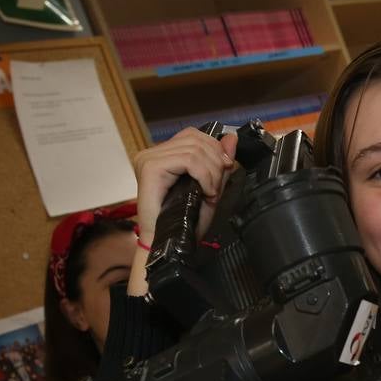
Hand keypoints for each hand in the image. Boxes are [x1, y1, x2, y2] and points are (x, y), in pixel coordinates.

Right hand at [127, 127, 238, 295]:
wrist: (169, 245)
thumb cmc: (185, 223)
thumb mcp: (210, 188)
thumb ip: (219, 163)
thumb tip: (232, 138)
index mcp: (163, 155)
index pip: (193, 135)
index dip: (215, 148)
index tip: (226, 169)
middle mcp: (152, 153)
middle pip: (195, 139)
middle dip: (216, 162)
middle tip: (217, 188)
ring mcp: (149, 159)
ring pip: (194, 149)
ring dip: (211, 173)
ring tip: (210, 193)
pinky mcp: (150, 168)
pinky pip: (187, 160)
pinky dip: (204, 176)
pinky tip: (206, 192)